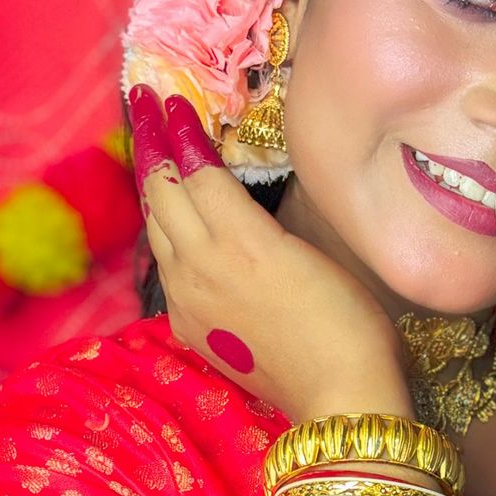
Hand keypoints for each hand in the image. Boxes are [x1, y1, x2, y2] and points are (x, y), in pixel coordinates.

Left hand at [129, 85, 412, 423]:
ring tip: (153, 155)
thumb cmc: (351, 320)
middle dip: (151, 145)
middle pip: (162, 194)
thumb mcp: (311, 252)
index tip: (170, 99)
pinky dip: (166, 234)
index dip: (181, 131)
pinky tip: (174, 224)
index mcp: (239, 240)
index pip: (195, 170)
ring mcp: (189, 300)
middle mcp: (200, 267)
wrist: (341, 396)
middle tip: (144, 107)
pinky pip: (166, 269)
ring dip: (154, 189)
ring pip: (157, 231)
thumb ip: (258, 220)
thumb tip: (226, 195)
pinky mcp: (191, 329)